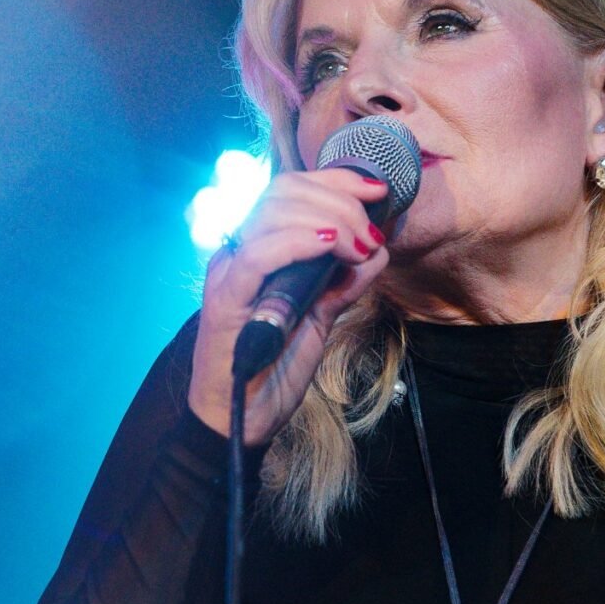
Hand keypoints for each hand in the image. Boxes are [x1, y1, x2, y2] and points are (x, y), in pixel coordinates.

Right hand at [188, 167, 393, 447]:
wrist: (241, 423)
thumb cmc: (274, 371)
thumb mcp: (320, 317)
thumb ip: (343, 282)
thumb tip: (377, 249)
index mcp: (256, 250)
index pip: (290, 189)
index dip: (336, 180)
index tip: (378, 190)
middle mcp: (237, 252)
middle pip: (284, 190)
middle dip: (339, 198)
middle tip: (371, 233)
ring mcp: (228, 273)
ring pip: (273, 212)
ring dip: (330, 219)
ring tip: (359, 247)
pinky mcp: (226, 301)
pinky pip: (260, 254)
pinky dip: (301, 241)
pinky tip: (333, 247)